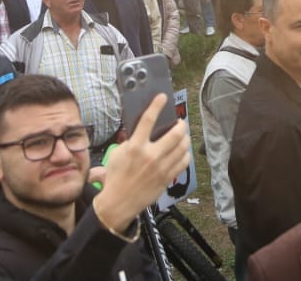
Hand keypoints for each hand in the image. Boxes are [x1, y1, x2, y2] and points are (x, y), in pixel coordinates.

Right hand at [91, 94, 190, 231]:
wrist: (119, 203)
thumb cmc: (116, 177)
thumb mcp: (117, 154)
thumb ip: (130, 140)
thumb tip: (141, 129)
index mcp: (135, 147)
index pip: (148, 120)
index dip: (157, 105)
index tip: (163, 97)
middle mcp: (150, 155)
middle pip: (175, 134)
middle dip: (180, 124)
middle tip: (179, 123)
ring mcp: (161, 168)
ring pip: (183, 147)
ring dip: (185, 138)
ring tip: (182, 136)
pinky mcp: (167, 178)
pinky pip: (184, 162)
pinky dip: (185, 154)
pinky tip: (182, 152)